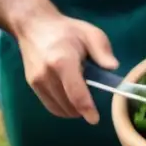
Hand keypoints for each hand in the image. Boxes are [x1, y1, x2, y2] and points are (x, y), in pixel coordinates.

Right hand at [16, 9, 117, 125]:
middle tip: (92, 97)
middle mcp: (47, 74)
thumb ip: (103, 51)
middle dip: (83, 109)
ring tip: (81, 96)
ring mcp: (37, 81)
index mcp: (62, 62)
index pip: (76, 94)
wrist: (33, 26)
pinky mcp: (32, 85)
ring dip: (74, 110)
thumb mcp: (90, 34)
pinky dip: (63, 108)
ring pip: (59, 109)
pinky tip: (71, 99)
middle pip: (69, 105)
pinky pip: (51, 106)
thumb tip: (113, 67)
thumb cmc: (66, 30)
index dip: (87, 110)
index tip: (95, 119)